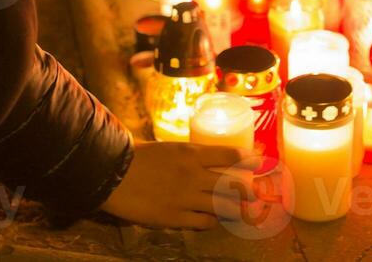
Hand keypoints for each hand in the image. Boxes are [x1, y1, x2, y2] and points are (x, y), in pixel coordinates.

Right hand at [99, 141, 253, 228]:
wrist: (112, 175)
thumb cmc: (137, 157)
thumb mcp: (169, 149)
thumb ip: (190, 156)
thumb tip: (208, 161)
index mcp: (191, 153)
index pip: (231, 154)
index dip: (250, 159)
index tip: (259, 162)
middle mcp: (193, 175)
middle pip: (234, 185)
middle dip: (251, 190)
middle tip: (257, 194)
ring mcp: (185, 198)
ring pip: (224, 206)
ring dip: (235, 209)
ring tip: (241, 210)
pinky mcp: (175, 218)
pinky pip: (204, 222)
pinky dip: (212, 221)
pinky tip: (212, 218)